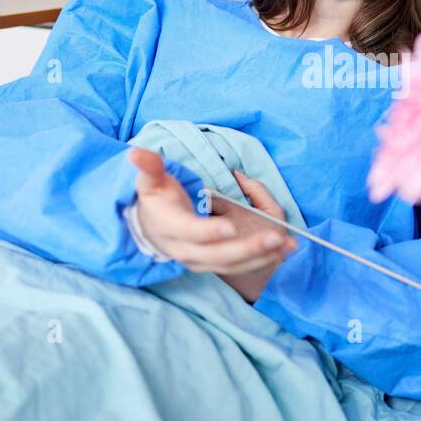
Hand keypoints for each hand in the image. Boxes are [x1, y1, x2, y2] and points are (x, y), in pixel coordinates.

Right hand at [128, 149, 296, 300]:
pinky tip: (282, 252)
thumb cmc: (156, 200)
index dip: (209, 231)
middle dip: (246, 248)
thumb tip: (135, 152)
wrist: (149, 230)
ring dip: (260, 256)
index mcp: (170, 227)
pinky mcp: (211, 265)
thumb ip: (149, 167)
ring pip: (230, 264)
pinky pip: (237, 268)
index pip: (190, 232)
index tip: (230, 227)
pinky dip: (260, 261)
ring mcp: (198, 261)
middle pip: (216, 254)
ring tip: (285, 245)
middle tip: (274, 237)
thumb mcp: (151, 181)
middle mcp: (184, 250)